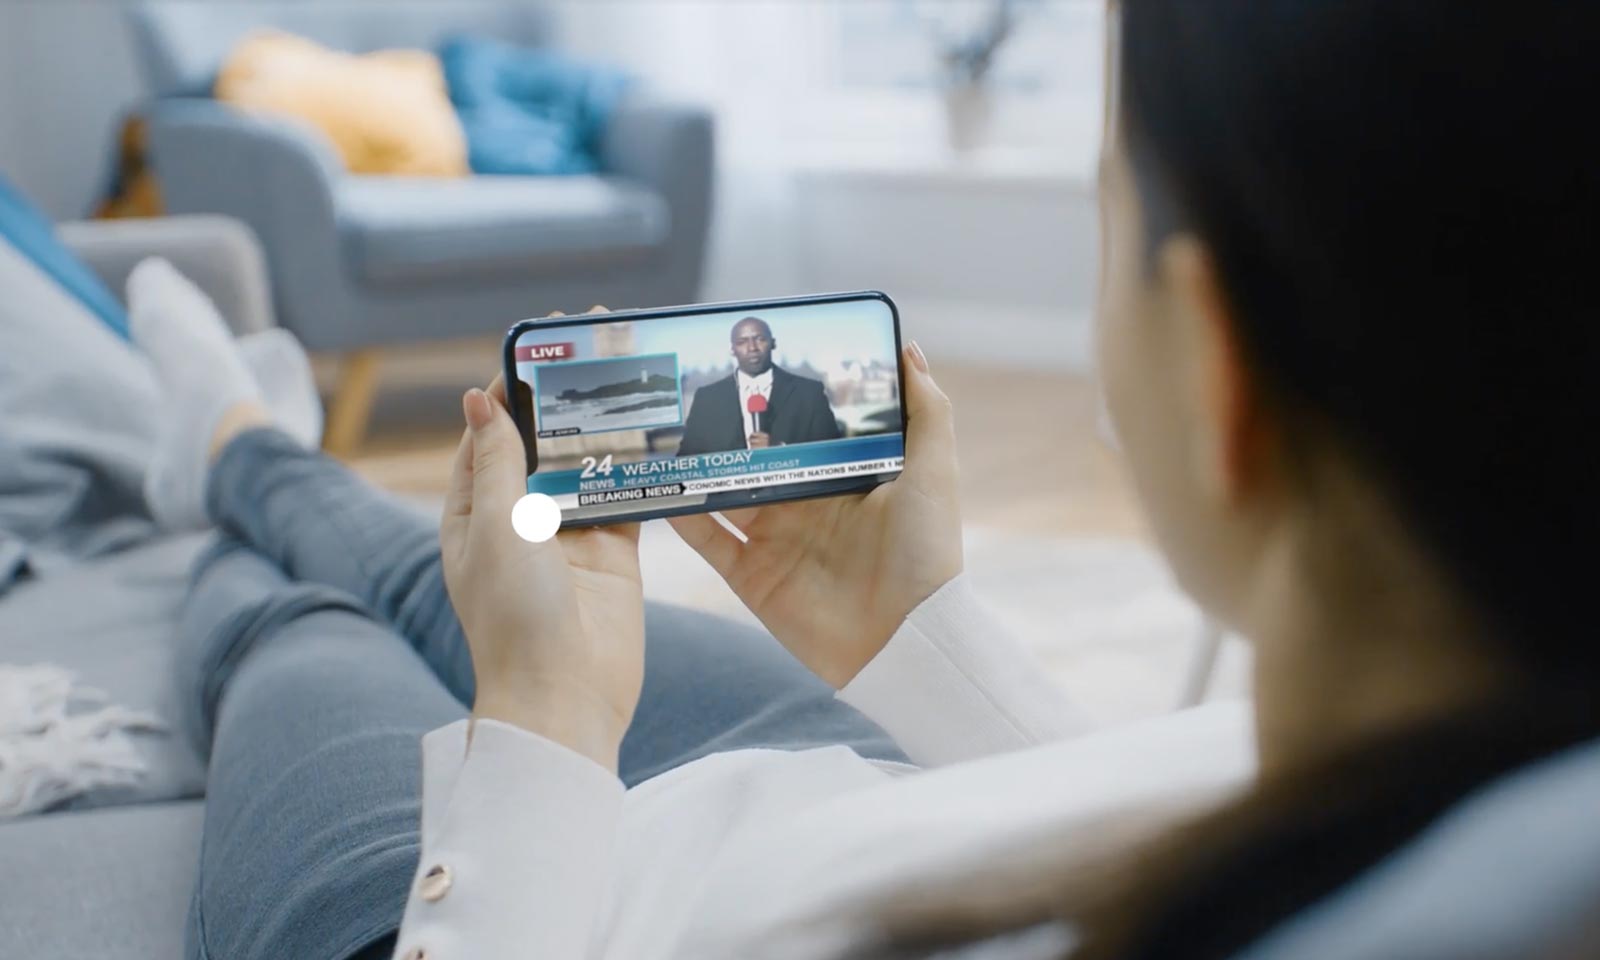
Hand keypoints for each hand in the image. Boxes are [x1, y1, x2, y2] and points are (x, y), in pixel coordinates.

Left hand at [439, 374, 644, 771]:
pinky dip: (640, 466)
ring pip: (588, 466)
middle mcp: (519, 522)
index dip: (510, 391)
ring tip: (631, 373)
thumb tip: (479, 398)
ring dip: (606, 426)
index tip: (538, 345)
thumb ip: (498, 460)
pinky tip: (658, 428)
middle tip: (593, 346)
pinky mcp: (614, 555)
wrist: (566, 698)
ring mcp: (568, 539)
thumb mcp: (498, 527)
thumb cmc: (515, 619)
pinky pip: (627, 498)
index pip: (488, 436)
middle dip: (564, 400)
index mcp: (474, 514)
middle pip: (542, 445)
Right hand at [669, 342, 961, 687]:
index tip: (753, 358)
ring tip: (666, 427)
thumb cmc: (928, 553)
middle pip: (757, 456)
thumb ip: (925, 412)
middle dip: (728, 425)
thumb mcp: (935, 472)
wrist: (907, 640)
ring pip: (725, 492)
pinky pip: (708, 542)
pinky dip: (684, 515)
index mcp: (844, 477)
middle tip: (694, 384)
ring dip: (699, 464)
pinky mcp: (753, 578)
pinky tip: (663, 484)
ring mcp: (775, 540)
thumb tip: (909, 349)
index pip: (804, 428)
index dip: (781, 398)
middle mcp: (805, 504)